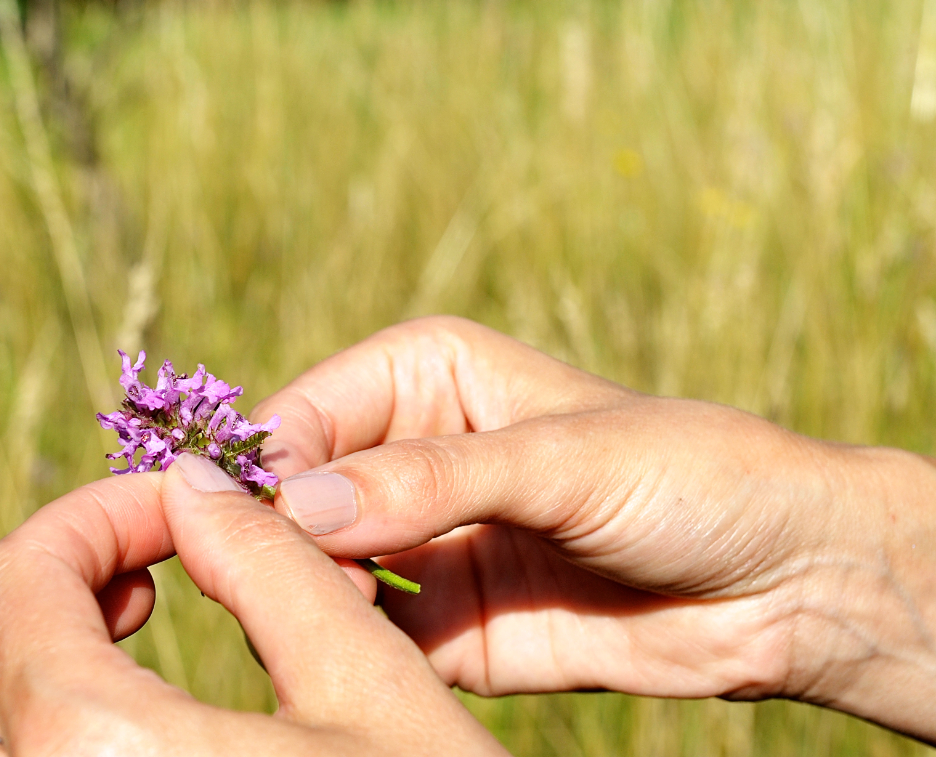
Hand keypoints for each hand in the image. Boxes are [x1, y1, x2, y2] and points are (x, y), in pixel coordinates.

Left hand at [0, 455, 506, 755]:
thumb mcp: (371, 688)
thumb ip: (267, 567)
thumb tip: (192, 488)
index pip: (16, 586)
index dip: (96, 516)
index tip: (179, 508)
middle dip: (27, 595)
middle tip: (135, 571)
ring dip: (14, 670)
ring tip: (126, 632)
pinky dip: (34, 739)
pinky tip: (130, 723)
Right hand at [257, 316, 935, 742]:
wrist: (780, 579)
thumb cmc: (687, 475)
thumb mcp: (561, 460)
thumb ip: (433, 480)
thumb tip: (300, 501)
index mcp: (423, 376)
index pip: (306, 414)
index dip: (270, 466)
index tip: (259, 523)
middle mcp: (407, 455)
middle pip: (296, 495)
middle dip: (277, 538)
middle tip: (279, 585)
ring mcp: (419, 545)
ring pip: (316, 570)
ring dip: (303, 598)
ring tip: (323, 624)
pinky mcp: (441, 625)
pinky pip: (366, 640)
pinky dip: (347, 652)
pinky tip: (354, 664)